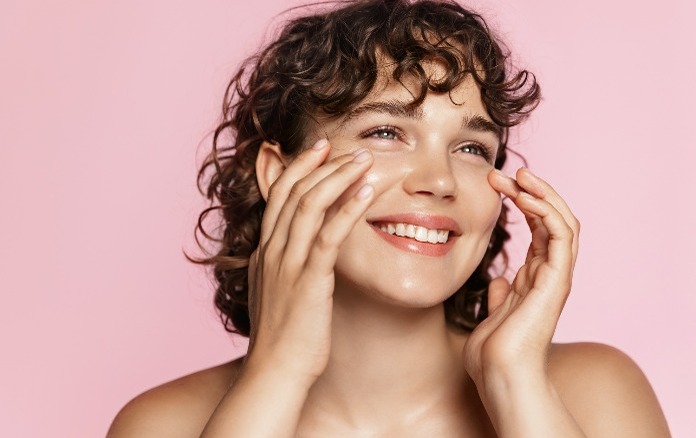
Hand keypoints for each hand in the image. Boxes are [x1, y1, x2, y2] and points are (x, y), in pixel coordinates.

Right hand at [243, 140, 374, 383]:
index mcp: (264, 251)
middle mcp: (272, 250)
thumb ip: (285, 266)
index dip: (300, 166)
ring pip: (310, 204)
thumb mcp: (277, 293)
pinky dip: (348, 209)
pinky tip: (367, 193)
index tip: (321, 149)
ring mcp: (288, 264)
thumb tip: (297, 253)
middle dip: (322, 163)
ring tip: (365, 160)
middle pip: (293, 190)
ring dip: (339, 177)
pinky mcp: (308, 280)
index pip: (279, 194)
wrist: (274, 373)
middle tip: (349, 146)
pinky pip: (329, 235)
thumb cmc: (282, 338)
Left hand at [463, 167, 579, 395]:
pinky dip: (548, 212)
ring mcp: (556, 277)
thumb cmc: (494, 355)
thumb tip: (499, 281)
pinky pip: (561, 236)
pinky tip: (526, 198)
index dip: (522, 202)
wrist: (500, 376)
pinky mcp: (557, 281)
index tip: (497, 184)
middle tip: (505, 173)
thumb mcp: (492, 316)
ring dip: (542, 194)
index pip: (539, 229)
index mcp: (535, 279)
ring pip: (563, 222)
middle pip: (552, 220)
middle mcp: (550, 275)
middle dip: (531, 192)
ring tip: (519, 176)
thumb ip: (500, 297)